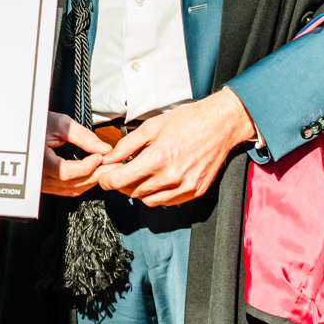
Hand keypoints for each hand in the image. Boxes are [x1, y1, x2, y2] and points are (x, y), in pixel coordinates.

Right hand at [41, 112, 112, 196]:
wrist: (22, 128)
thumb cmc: (36, 123)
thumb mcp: (60, 124)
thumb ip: (83, 137)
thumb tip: (104, 148)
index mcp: (37, 160)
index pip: (65, 172)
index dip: (87, 166)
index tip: (101, 156)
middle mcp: (37, 176)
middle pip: (72, 184)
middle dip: (97, 175)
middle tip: (114, 165)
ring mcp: (40, 183)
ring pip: (71, 190)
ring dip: (91, 181)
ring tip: (107, 169)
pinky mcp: (45, 185)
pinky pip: (66, 190)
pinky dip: (82, 183)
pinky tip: (93, 174)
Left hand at [97, 88, 256, 206]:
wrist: (219, 125)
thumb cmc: (187, 122)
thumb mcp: (151, 127)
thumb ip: (126, 145)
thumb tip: (110, 158)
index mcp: (157, 159)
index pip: (121, 181)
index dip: (107, 180)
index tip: (104, 177)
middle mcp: (170, 177)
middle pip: (133, 192)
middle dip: (122, 183)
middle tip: (121, 172)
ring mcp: (184, 187)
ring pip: (149, 200)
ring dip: (139, 191)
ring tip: (140, 175)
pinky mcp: (194, 192)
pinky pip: (168, 202)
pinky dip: (158, 194)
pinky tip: (158, 180)